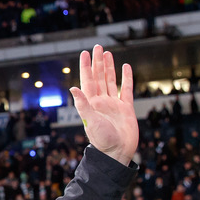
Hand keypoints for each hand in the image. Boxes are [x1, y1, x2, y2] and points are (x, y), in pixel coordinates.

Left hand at [70, 44, 137, 165]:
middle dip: (98, 62)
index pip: (87, 80)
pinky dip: (126, 78)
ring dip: (109, 67)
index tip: (85, 52)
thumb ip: (83, 104)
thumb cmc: (102, 140)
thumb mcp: (90, 121)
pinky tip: (125, 67)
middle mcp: (101, 101)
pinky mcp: (125, 108)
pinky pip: (125, 89)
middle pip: (98, 76)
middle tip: (98, 47)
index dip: (85, 66)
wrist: (117, 153)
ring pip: (110, 80)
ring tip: (108, 54)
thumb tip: (73, 88)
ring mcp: (113, 103)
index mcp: (91, 103)